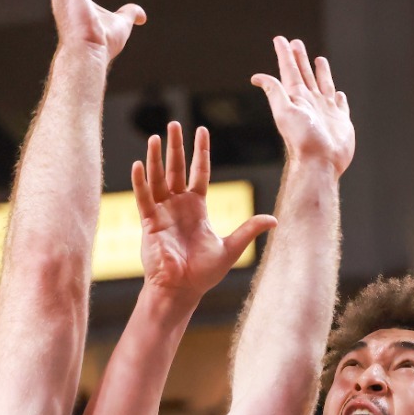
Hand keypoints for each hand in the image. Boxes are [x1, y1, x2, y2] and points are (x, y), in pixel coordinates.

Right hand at [134, 122, 276, 302]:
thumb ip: (248, 230)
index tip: (202, 129)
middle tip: (173, 124)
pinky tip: (139, 165)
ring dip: (156, 159)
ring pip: (158, 179)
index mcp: (197, 207)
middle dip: (176, 147)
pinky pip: (144, 198)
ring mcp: (163, 212)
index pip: (199, 172)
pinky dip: (141, 182)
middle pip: (177, 169)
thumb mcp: (231, 248)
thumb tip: (274, 220)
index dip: (201, 151)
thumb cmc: (204, 273)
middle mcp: (179, 205)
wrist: (182, 290)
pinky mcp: (149, 223)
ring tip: (154, 137)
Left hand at [251, 37, 354, 174]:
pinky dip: (339, 97)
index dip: (285, 55)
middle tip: (296, 42)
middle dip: (300, 58)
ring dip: (320, 72)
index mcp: (297, 98)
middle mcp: (310, 102)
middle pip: (304, 74)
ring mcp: (326, 111)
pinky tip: (339, 93)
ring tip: (319, 59)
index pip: (289, 71)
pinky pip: (340, 105)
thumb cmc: (302, 139)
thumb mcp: (284, 111)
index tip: (280, 39)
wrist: (320, 162)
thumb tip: (256, 77)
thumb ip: (274, 91)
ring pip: (323, 85)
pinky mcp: (340, 121)